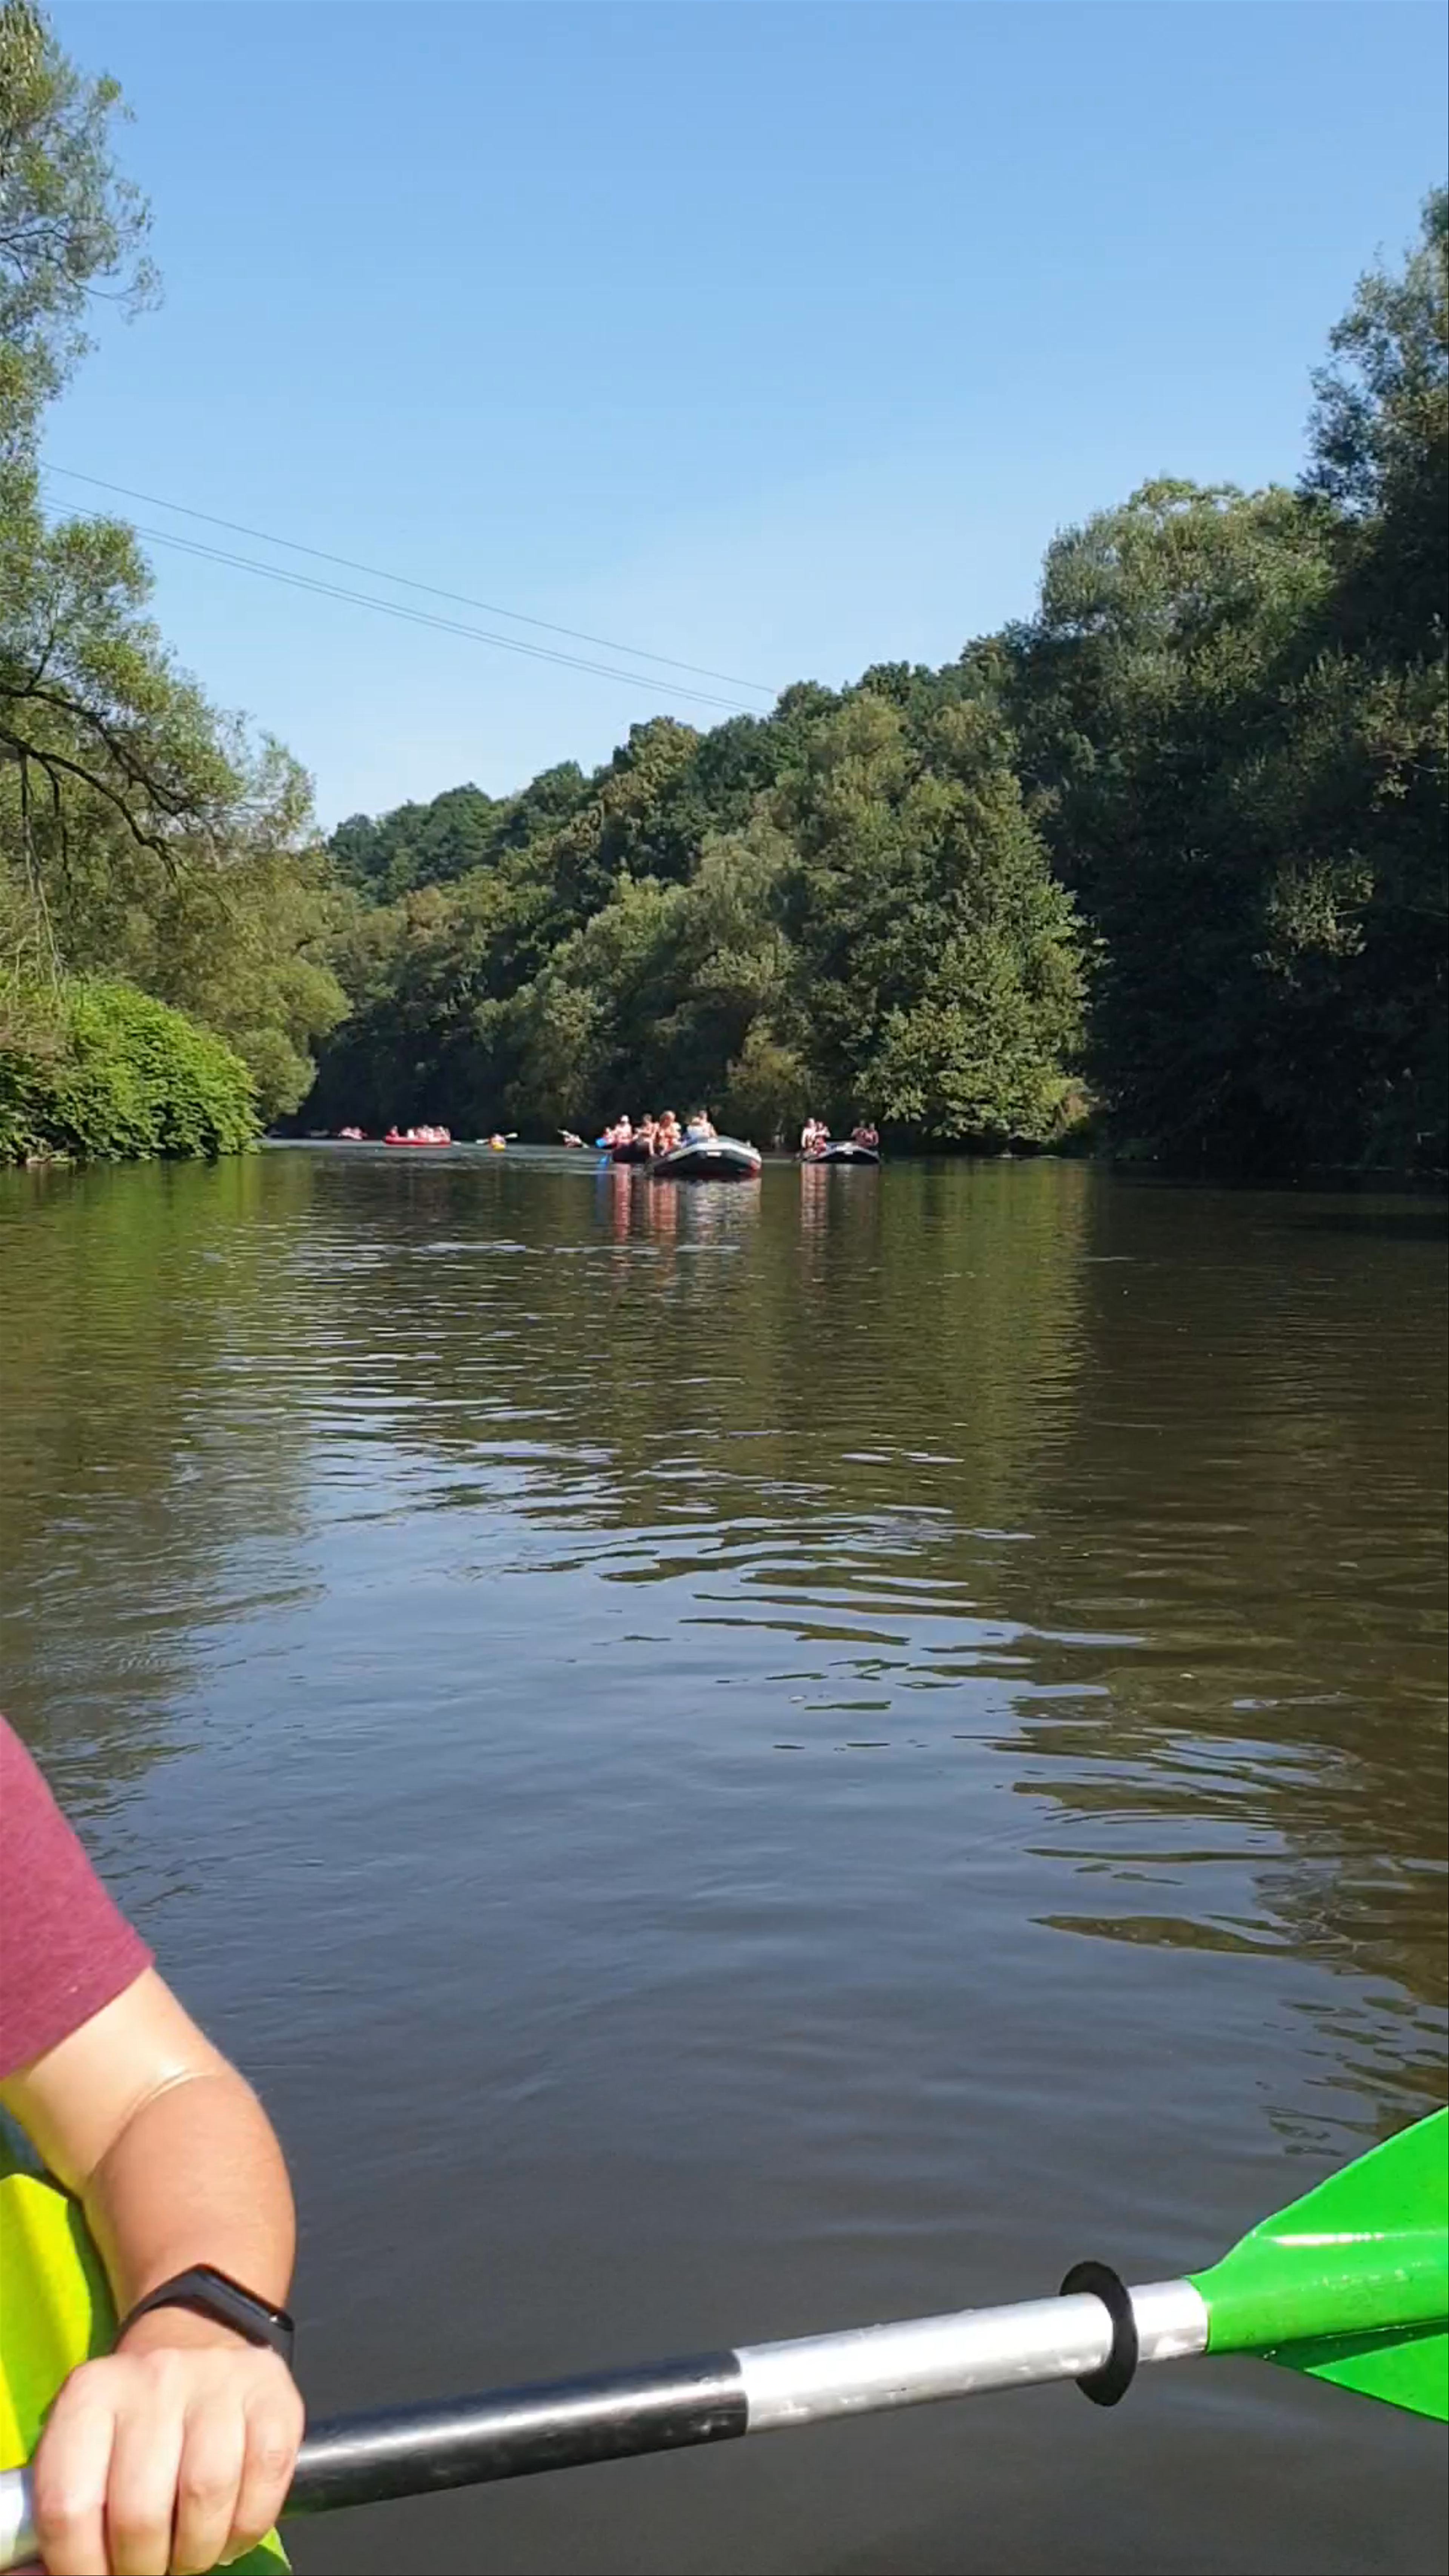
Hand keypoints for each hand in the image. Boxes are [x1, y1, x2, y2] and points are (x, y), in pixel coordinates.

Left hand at [30, 2311, 302, 2575]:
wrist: (196, 2344)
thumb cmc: (133, 2420)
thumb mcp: (81, 2451)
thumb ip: (61, 2513)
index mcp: (90, 2394)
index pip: (68, 2506)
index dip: (80, 2568)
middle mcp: (153, 2377)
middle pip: (140, 2512)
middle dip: (143, 2567)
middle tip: (148, 2568)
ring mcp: (218, 2379)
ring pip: (206, 2495)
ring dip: (197, 2552)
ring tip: (189, 2553)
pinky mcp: (273, 2391)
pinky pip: (265, 2477)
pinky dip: (248, 2525)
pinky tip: (231, 2527)